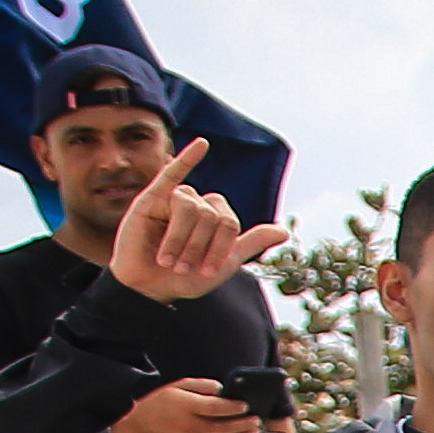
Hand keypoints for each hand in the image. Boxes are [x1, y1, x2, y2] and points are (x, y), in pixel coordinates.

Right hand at [104, 138, 286, 303]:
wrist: (148, 288)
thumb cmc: (183, 277)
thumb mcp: (223, 264)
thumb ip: (251, 244)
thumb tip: (284, 230)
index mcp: (216, 217)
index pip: (230, 222)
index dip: (221, 249)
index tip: (207, 272)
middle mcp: (198, 204)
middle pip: (211, 215)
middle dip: (198, 247)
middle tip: (183, 268)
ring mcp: (174, 199)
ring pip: (190, 208)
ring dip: (181, 239)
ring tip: (168, 260)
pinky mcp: (151, 199)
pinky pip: (172, 174)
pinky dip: (188, 158)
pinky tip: (202, 144)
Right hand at [112, 379, 261, 432]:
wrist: (133, 425)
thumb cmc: (157, 403)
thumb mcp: (175, 387)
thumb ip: (200, 385)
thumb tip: (221, 388)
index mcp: (186, 406)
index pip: (215, 407)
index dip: (232, 406)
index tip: (246, 405)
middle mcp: (188, 424)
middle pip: (221, 426)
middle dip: (242, 423)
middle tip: (256, 420)